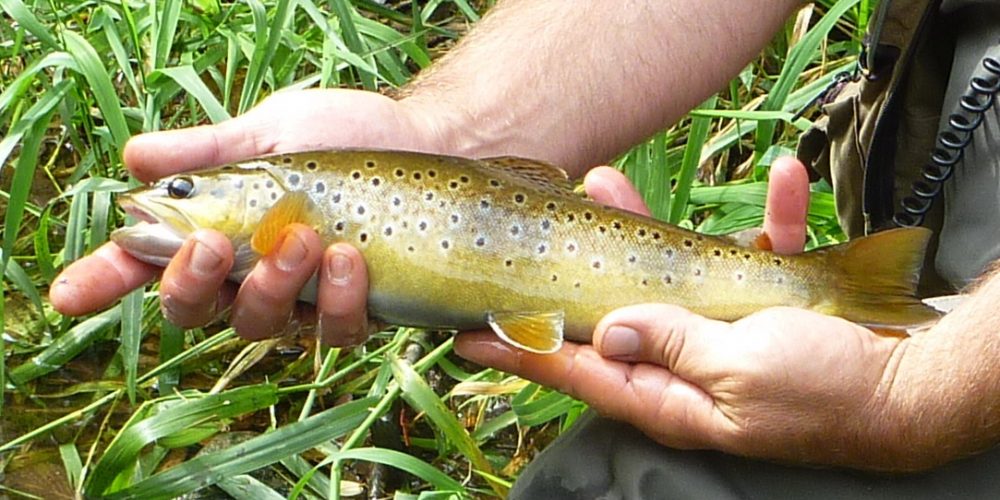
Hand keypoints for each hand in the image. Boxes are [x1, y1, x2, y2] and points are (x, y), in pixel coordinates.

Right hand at [50, 89, 440, 344]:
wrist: (431, 142)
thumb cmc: (346, 133)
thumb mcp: (273, 132)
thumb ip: (209, 151)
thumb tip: (136, 158)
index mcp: (217, 230)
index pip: (146, 263)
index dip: (104, 281)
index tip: (69, 295)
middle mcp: (249, 275)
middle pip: (194, 308)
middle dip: (195, 283)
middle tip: (217, 242)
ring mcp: (302, 301)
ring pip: (260, 325)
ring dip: (273, 287)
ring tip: (305, 239)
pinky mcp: (354, 313)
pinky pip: (332, 332)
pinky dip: (336, 302)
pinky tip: (350, 261)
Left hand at [456, 158, 907, 468]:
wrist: (910, 383)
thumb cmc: (827, 392)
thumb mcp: (740, 371)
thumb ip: (672, 344)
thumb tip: (608, 331)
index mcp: (671, 394)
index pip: (580, 370)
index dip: (525, 349)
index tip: (471, 331)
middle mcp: (687, 363)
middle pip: (614, 311)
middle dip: (576, 267)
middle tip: (544, 223)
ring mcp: (724, 331)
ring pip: (668, 273)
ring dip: (648, 225)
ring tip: (613, 182)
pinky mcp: (768, 304)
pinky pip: (754, 253)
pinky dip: (766, 216)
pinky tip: (781, 182)